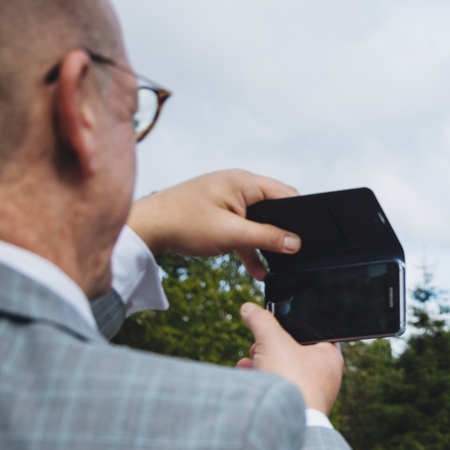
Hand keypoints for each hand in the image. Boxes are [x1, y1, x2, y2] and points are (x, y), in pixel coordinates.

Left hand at [127, 169, 300, 277]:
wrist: (145, 228)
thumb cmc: (182, 223)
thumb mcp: (232, 234)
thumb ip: (268, 237)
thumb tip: (295, 242)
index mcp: (243, 181)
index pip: (286, 194)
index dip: (299, 216)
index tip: (304, 240)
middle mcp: (237, 185)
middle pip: (274, 208)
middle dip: (281, 232)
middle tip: (287, 255)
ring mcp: (226, 198)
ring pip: (258, 221)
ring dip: (263, 243)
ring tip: (271, 266)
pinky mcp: (218, 211)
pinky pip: (242, 228)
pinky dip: (248, 245)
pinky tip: (256, 268)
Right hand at [237, 302, 342, 412]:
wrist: (285, 423)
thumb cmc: (290, 380)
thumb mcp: (272, 340)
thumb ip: (260, 320)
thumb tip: (249, 308)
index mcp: (330, 358)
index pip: (312, 334)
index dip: (290, 328)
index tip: (273, 329)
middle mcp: (325, 378)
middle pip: (293, 354)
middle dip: (269, 348)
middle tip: (258, 347)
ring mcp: (311, 396)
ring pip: (283, 373)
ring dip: (261, 365)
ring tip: (249, 364)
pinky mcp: (296, 411)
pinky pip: (278, 391)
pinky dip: (262, 384)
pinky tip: (248, 380)